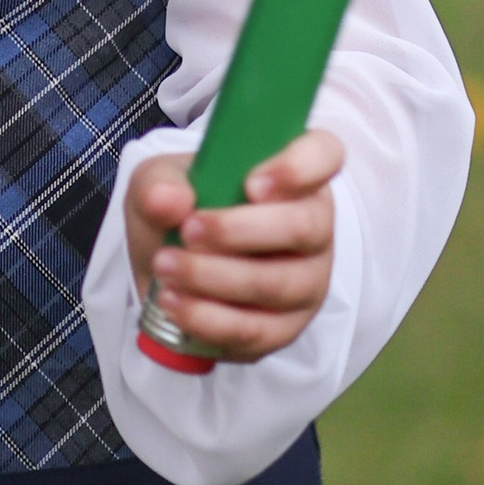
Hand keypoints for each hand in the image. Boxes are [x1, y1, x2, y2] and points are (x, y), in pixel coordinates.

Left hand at [124, 129, 343, 366]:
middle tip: (188, 230)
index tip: (252, 183)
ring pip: (276, 283)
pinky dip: (207, 317)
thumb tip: (169, 199)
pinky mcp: (284, 328)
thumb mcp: (158, 183)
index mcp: (293, 175)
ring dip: (213, 277)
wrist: (168, 272)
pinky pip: (254, 330)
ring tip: (166, 266)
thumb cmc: (181, 213)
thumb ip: (158, 182)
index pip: (325, 154)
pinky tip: (172, 301)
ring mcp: (306, 282)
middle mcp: (313, 227)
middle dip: (239, 230)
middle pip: (304, 226)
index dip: (300, 166)